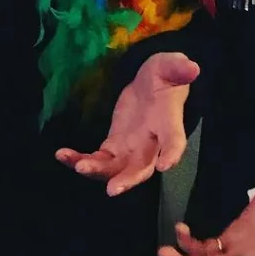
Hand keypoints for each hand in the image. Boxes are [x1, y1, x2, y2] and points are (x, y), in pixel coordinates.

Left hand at [55, 51, 197, 195]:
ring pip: (115, 169)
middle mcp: (152, 144)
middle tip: (112, 189)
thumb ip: (178, 68)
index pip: (174, 141)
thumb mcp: (170, 65)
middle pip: (142, 168)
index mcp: (169, 123)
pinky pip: (97, 159)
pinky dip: (79, 160)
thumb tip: (192, 67)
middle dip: (128, 180)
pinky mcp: (113, 146)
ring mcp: (131, 149)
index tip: (165, 166)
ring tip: (77, 166)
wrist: (151, 85)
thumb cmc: (165, 76)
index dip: (171, 154)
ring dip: (97, 172)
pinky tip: (62, 155)